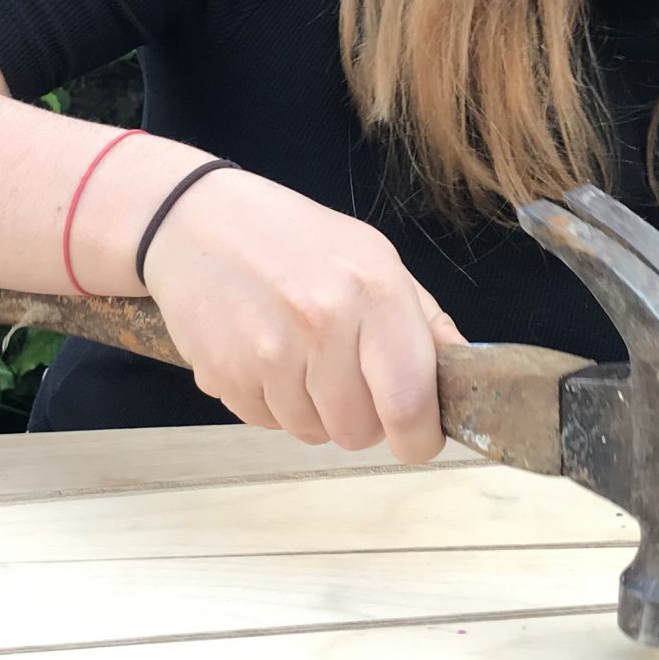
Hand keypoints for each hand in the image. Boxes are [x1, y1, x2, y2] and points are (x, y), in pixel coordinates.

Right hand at [137, 169, 465, 463]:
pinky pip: (266, 423)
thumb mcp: (372, 257)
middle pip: (358, 431)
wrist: (194, 220)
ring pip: (311, 432)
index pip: (409, 402)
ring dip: (312, 410)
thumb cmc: (292, 238)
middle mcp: (322, 322)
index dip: (418, 438)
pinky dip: (271, 403)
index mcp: (373, 291)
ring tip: (297, 356)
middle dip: (361, 420)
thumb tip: (464, 373)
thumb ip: (422, 319)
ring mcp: (267, 352)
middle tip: (347, 381)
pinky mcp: (224, 374)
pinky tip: (263, 355)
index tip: (416, 439)